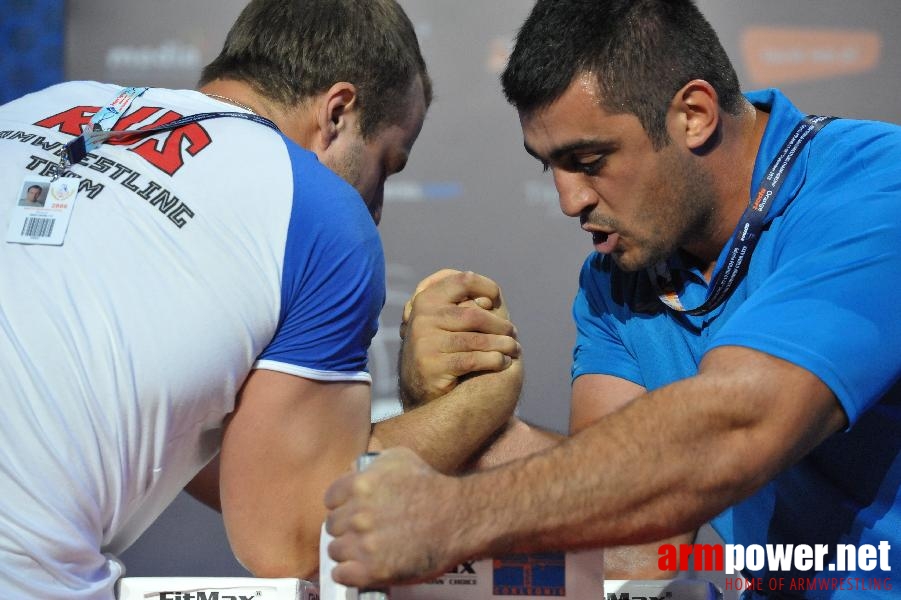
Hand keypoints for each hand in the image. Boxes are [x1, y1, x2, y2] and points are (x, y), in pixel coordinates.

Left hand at [324, 448, 465, 586]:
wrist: (457, 517)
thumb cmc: (430, 486)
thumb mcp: (399, 459)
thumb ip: (369, 463)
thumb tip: (351, 470)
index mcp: (359, 486)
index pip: (330, 499)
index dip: (342, 505)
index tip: (352, 511)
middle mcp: (358, 515)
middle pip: (332, 526)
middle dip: (346, 528)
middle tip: (363, 531)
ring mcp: (364, 544)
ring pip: (335, 551)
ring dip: (347, 551)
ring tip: (365, 550)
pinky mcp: (373, 571)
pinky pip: (341, 575)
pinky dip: (348, 573)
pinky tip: (360, 568)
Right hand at [399, 270, 520, 407]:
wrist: (421, 386)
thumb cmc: (443, 346)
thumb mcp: (447, 320)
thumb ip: (465, 304)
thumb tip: (492, 299)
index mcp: (426, 299)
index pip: (463, 280)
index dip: (486, 286)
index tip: (496, 299)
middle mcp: (423, 318)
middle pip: (474, 314)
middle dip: (500, 324)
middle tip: (513, 332)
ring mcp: (425, 341)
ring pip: (476, 339)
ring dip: (503, 344)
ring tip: (514, 348)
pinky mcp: (433, 365)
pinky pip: (473, 359)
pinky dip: (494, 360)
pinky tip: (504, 362)